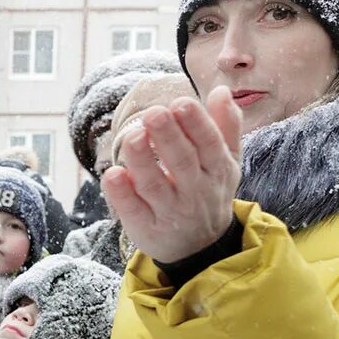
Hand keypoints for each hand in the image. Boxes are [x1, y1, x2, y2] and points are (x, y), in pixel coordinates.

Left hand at [101, 86, 243, 264]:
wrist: (201, 247)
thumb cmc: (209, 191)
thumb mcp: (226, 161)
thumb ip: (225, 126)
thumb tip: (221, 91)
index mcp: (216, 169)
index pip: (208, 144)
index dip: (196, 124)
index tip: (181, 103)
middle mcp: (194, 191)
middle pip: (181, 162)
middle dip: (167, 137)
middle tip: (153, 113)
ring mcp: (169, 211)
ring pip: (154, 185)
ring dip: (141, 161)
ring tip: (132, 136)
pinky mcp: (145, 227)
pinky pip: (132, 210)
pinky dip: (122, 194)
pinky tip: (112, 175)